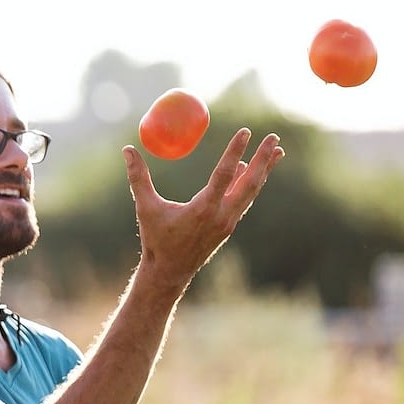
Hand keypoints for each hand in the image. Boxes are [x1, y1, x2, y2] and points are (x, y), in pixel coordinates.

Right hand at [124, 129, 283, 292]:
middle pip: (250, 182)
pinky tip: (250, 170)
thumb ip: (138, 178)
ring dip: (264, 169)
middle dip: (263, 158)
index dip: (235, 151)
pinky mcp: (228, 226)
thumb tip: (127, 149)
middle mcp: (221, 215)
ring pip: (251, 191)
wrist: (169, 272)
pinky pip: (244, 199)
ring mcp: (228, 222)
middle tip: (273, 137)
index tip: (245, 132)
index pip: (224, 175)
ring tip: (276, 150)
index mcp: (203, 209)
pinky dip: (250, 183)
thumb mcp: (145, 208)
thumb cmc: (156, 239)